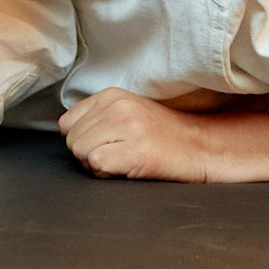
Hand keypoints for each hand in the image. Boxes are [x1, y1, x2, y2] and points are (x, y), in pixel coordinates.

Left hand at [61, 88, 268, 182]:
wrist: (202, 147)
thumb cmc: (163, 136)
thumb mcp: (127, 113)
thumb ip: (98, 117)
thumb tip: (66, 130)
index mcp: (111, 94)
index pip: (67, 122)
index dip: (82, 140)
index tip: (106, 145)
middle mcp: (116, 106)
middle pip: (72, 139)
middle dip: (87, 154)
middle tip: (118, 156)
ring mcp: (127, 126)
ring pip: (81, 152)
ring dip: (96, 165)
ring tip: (124, 161)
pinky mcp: (136, 149)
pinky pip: (96, 165)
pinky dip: (107, 173)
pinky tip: (129, 169)